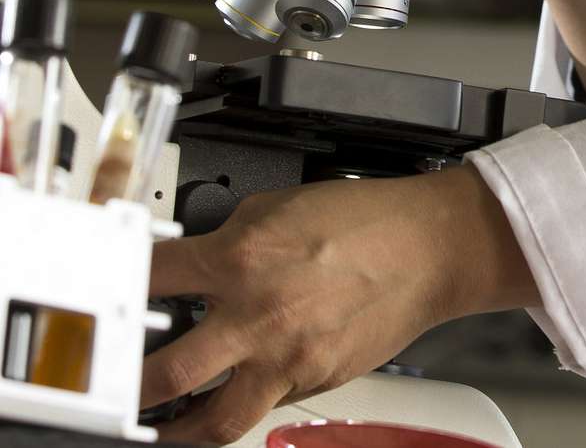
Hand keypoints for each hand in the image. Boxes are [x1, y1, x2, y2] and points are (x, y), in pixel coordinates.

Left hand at [141, 167, 536, 444]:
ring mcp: (285, 357)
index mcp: (243, 258)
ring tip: (163, 428)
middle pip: (164, 376)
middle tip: (119, 389)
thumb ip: (235, 233)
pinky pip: (268, 404)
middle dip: (132, 388)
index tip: (111, 300)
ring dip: (179, 430)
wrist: (430, 247)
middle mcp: (256, 314)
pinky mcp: (314, 382)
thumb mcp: (286, 205)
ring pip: (213, 421)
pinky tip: (245, 389)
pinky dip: (250, 401)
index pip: (154, 279)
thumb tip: (204, 252)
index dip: (121, 290)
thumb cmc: (368, 219)